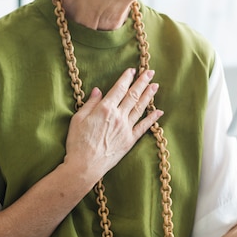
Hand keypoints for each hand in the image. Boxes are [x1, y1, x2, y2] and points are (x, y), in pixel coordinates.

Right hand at [63, 68, 162, 189]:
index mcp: (105, 109)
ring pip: (140, 108)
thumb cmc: (77, 143)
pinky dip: (152, 118)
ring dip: (149, 95)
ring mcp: (126, 128)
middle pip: (133, 95)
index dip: (127, 78)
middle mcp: (118, 116)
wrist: (84, 166)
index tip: (132, 70)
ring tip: (155, 85)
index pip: (119, 88)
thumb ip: (90, 103)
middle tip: (150, 72)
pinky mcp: (130, 140)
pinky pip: (144, 127)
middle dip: (142, 82)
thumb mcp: (78, 119)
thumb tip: (98, 90)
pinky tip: (159, 111)